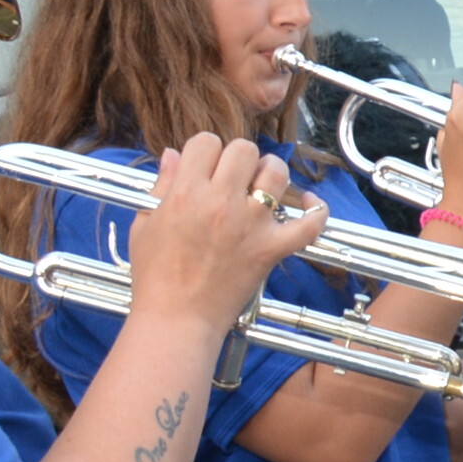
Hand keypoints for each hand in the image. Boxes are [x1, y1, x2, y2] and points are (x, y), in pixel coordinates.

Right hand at [130, 134, 333, 331]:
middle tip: (232, 177)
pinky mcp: (272, 248)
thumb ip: (162, 184)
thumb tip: (173, 154)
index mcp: (186, 194)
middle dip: (237, 157)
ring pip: (276, 172)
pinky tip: (309, 202)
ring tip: (260, 187)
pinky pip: (309, 222)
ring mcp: (251, 225)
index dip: (205, 151)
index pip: (205, 142)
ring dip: (270, 173)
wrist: (177, 319)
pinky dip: (316, 210)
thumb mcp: (145, 224)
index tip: (205, 166)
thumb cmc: (155, 277)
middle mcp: (221, 203)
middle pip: (244, 149)